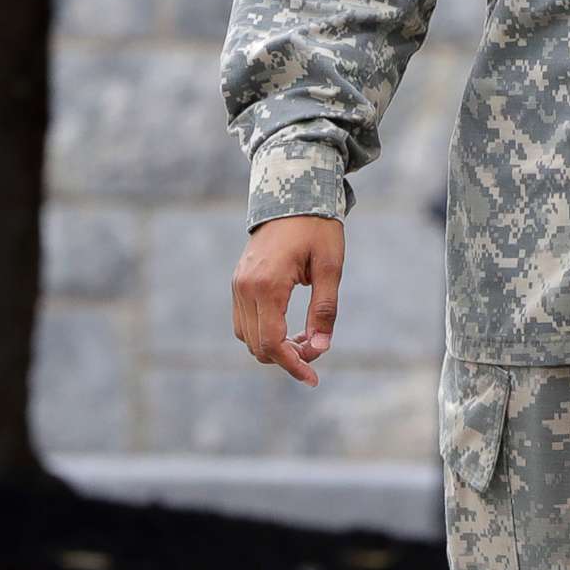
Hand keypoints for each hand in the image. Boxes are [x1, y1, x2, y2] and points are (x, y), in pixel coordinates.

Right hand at [232, 214, 343, 385]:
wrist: (292, 191)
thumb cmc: (316, 227)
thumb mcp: (330, 266)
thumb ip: (324, 309)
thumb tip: (321, 348)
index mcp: (268, 285)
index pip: (272, 343)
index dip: (293, 366)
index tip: (313, 378)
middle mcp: (246, 288)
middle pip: (258, 346)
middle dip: (287, 357)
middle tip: (316, 349)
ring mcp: (238, 284)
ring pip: (247, 336)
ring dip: (273, 347)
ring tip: (305, 337)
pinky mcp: (239, 281)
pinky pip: (244, 320)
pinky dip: (263, 332)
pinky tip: (288, 326)